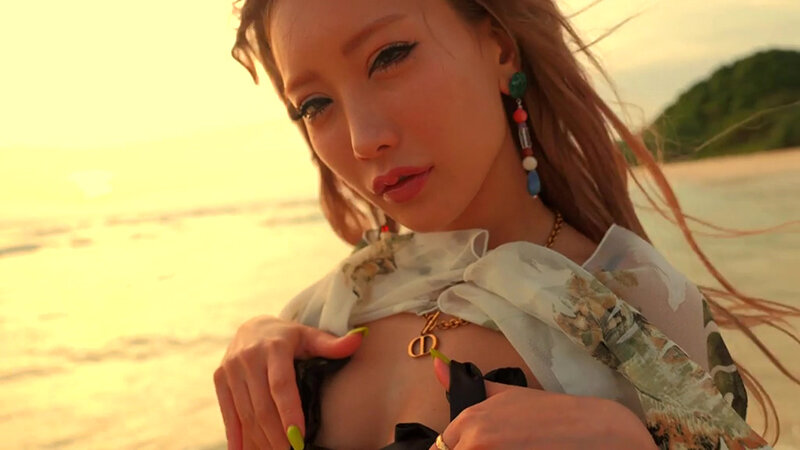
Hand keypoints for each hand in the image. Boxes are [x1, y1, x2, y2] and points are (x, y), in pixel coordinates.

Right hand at [213, 314, 366, 449]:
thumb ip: (332, 343)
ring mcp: (231, 368)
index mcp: (274, 347)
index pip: (281, 385)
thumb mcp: (310, 336)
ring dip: (259, 438)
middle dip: (276, 434)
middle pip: (262, 404)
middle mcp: (249, 357)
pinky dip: (235, 435)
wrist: (253, 328)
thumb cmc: (289, 336)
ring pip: (245, 412)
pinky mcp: (219, 378)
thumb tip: (359, 337)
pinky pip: (228, 412)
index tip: (297, 436)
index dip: (289, 412)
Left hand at [429, 355, 656, 449]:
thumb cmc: (551, 413)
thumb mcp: (509, 394)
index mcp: (470, 421)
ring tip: (516, 447)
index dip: (458, 449)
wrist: (595, 431)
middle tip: (503, 446)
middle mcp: (475, 441)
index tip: (484, 445)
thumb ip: (472, 388)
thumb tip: (437, 367)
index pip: (443, 448)